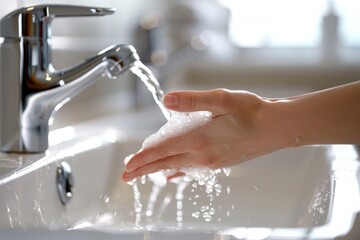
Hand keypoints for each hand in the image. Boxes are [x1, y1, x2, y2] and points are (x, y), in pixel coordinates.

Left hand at [121, 89, 293, 181]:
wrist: (276, 128)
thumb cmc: (252, 112)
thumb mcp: (222, 99)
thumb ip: (192, 100)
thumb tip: (166, 100)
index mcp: (199, 138)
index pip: (162, 151)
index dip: (142, 157)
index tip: (127, 165)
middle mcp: (202, 155)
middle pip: (165, 164)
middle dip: (143, 169)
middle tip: (126, 176)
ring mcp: (211, 162)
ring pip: (176, 168)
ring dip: (158, 171)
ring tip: (144, 174)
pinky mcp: (218, 163)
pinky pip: (191, 170)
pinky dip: (177, 172)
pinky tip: (173, 175)